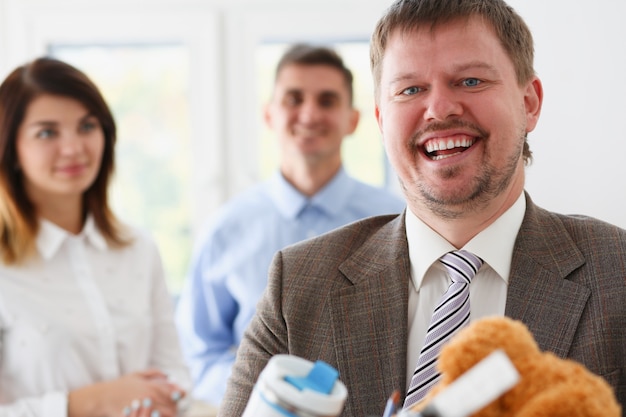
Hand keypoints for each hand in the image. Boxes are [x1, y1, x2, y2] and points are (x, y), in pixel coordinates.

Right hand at [69, 369, 185, 416]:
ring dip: (167, 414)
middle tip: (173, 409)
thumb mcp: (136, 375)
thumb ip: (154, 373)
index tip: (179, 396)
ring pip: (164, 415)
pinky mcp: (134, 416)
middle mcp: (149, 397)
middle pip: (171, 406)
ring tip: (162, 413)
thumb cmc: (119, 386)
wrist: (101, 398)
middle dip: (174, 408)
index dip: (179, 395)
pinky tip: (153, 415)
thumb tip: (169, 376)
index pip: (174, 392)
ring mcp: (142, 408)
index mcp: (151, 386)